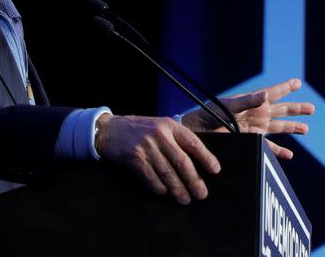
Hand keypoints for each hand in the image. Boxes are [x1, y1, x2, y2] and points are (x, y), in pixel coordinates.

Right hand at [95, 113, 220, 204]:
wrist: (109, 130)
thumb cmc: (139, 130)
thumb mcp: (159, 127)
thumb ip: (175, 140)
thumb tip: (195, 163)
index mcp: (170, 126)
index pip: (193, 143)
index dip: (206, 157)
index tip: (215, 170)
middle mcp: (160, 135)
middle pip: (182, 161)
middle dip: (194, 180)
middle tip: (202, 194)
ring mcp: (147, 146)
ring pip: (167, 172)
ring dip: (178, 189)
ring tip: (185, 199)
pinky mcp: (135, 158)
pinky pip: (151, 177)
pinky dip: (159, 187)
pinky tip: (164, 193)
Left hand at [182, 78, 314, 159]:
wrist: (197, 131)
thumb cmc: (210, 113)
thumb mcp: (229, 105)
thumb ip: (248, 101)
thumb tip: (267, 96)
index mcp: (253, 102)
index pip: (273, 93)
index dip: (285, 87)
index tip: (298, 82)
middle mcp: (256, 114)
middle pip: (281, 111)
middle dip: (296, 109)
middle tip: (312, 109)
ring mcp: (254, 128)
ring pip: (279, 128)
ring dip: (292, 128)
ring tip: (306, 129)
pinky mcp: (250, 142)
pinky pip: (268, 148)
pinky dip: (279, 151)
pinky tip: (289, 155)